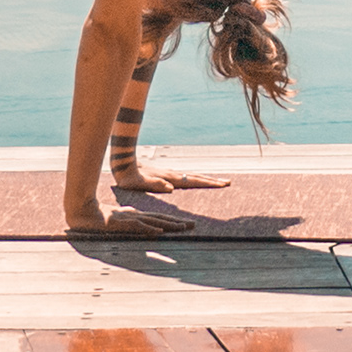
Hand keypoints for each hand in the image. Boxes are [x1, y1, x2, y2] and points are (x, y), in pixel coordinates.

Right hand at [66, 195, 204, 236]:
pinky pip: (138, 227)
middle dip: (178, 222)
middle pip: (161, 218)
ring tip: (182, 227)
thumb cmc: (101, 217)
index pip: (159, 218)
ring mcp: (130, 218)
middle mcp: (136, 215)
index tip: (186, 224)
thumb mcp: (121, 222)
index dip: (174, 220)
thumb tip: (149, 231)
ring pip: (154, 221)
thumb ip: (134, 224)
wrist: (83, 212)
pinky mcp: (121, 223)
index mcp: (137, 215)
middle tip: (194, 224)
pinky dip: (149, 229)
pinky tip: (159, 231)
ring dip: (169, 225)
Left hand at [114, 166, 229, 193]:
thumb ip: (155, 185)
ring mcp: (170, 173)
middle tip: (228, 182)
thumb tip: (172, 188)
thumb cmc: (129, 177)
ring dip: (205, 179)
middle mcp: (172, 175)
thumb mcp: (140, 184)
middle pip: (197, 177)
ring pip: (192, 176)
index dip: (209, 184)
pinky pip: (185, 177)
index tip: (223, 185)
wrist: (122, 163)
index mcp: (169, 178)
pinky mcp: (165, 174)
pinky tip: (195, 181)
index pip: (193, 181)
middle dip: (213, 181)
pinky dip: (195, 179)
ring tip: (218, 181)